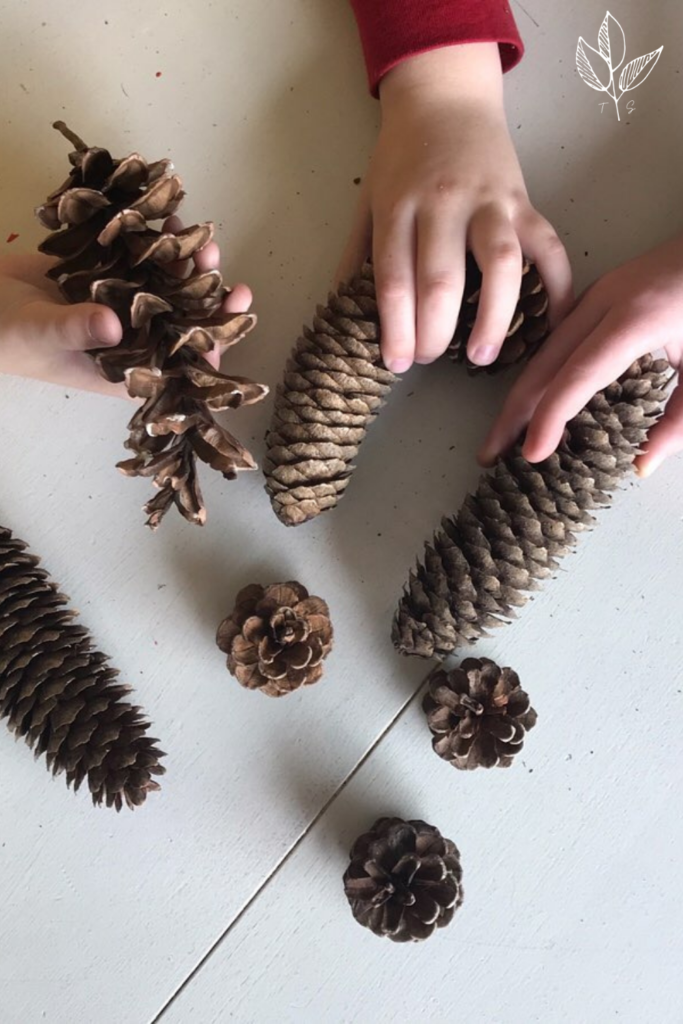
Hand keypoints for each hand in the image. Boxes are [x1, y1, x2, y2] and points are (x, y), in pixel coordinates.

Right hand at [0, 220, 251, 395]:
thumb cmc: (6, 335)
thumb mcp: (39, 333)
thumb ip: (75, 329)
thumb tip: (113, 323)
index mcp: (126, 370)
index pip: (181, 365)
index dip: (213, 341)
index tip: (235, 310)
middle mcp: (134, 340)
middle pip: (184, 320)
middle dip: (206, 291)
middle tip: (213, 258)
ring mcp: (124, 305)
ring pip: (169, 286)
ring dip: (185, 261)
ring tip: (195, 233)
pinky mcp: (110, 275)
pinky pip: (142, 258)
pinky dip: (156, 239)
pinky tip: (169, 218)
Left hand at [336, 43, 572, 372]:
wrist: (446, 95)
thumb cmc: (402, 155)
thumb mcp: (368, 200)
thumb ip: (356, 256)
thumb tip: (343, 314)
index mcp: (398, 207)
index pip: (393, 279)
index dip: (394, 329)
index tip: (396, 363)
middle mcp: (443, 203)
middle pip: (441, 280)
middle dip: (434, 333)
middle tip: (430, 361)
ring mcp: (490, 200)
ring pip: (498, 264)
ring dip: (492, 317)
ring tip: (482, 356)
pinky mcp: (524, 200)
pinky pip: (547, 244)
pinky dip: (558, 283)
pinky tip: (554, 321)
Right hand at [479, 231, 682, 476]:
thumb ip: (681, 419)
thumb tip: (644, 464)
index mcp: (636, 319)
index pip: (578, 374)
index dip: (550, 417)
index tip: (531, 454)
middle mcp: (605, 302)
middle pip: (544, 363)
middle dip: (513, 412)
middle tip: (491, 455)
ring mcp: (596, 294)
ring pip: (543, 351)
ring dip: (520, 396)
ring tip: (503, 437)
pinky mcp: (595, 296)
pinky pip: (556, 340)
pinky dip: (538, 376)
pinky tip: (532, 402)